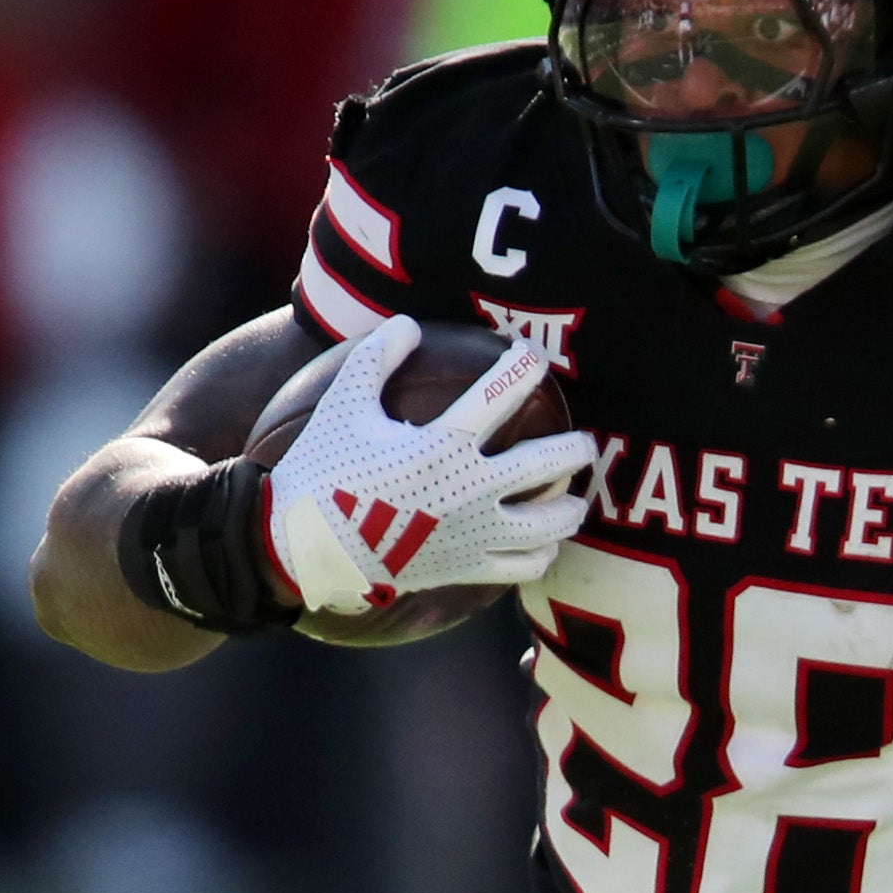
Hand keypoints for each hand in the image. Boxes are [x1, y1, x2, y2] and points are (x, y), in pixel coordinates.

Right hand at [266, 317, 597, 609]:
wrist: (306, 549)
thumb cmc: (323, 472)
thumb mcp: (342, 406)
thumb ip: (377, 358)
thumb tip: (410, 324)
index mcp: (442, 444)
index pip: (501, 393)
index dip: (524, 367)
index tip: (533, 359)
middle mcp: (469, 488)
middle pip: (549, 462)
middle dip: (577, 448)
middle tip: (586, 443)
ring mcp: (472, 533)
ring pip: (548, 523)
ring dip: (570, 508)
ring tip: (574, 498)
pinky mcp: (465, 568)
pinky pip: (523, 567)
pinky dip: (541, 555)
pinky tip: (541, 545)